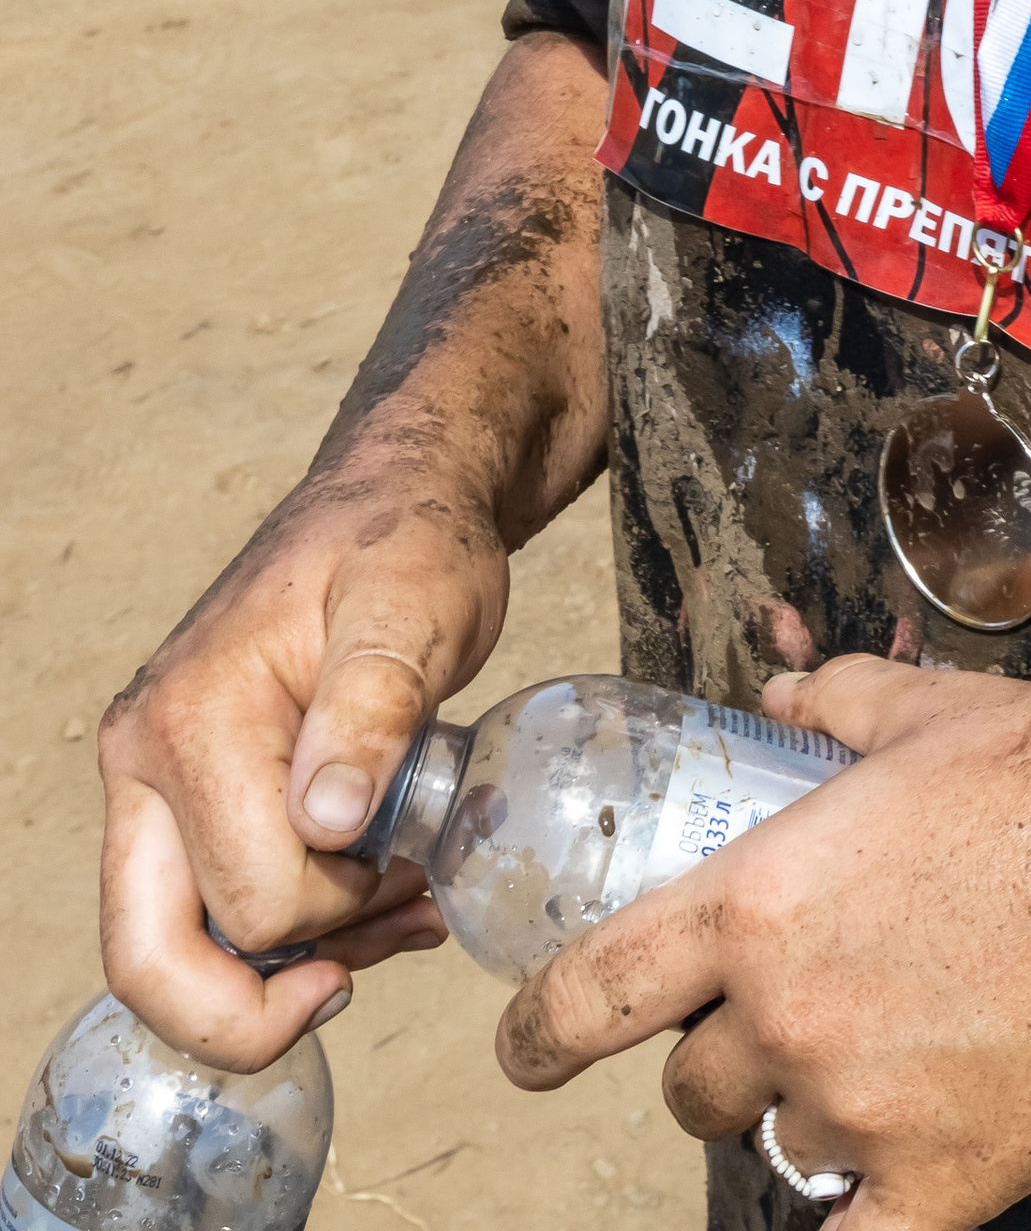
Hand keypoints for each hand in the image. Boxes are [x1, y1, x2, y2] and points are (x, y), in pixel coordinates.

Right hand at [97, 471, 500, 1066]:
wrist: (401, 496)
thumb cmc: (410, 540)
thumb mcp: (416, 605)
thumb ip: (375, 707)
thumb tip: (329, 824)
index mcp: (189, 719)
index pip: (252, 898)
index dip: (344, 908)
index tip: (415, 858)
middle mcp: (144, 759)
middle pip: (151, 958)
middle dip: (258, 1004)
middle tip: (361, 971)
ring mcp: (155, 782)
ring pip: (177, 950)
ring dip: (288, 967)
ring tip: (403, 907)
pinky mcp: (186, 794)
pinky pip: (207, 910)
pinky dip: (286, 938)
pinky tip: (379, 902)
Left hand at [495, 657, 1030, 1230]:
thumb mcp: (925, 713)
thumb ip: (827, 708)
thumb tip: (778, 701)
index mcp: (760, 902)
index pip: (595, 995)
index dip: (539, 1033)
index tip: (526, 1052)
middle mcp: (791, 1017)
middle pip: (693, 1085)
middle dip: (723, 1055)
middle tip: (796, 1013)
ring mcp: (866, 1111)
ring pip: (788, 1145)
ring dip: (817, 1111)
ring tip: (899, 1049)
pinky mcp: (950, 1182)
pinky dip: (865, 1215)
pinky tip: (888, 1184)